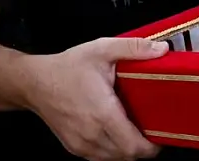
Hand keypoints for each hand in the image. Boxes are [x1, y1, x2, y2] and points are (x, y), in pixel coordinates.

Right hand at [25, 37, 168, 160]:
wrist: (34, 83)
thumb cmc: (68, 68)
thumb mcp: (102, 49)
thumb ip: (134, 48)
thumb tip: (162, 50)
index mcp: (102, 114)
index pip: (134, 146)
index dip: (152, 146)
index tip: (163, 134)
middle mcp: (92, 134)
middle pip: (128, 155)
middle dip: (144, 147)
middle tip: (153, 128)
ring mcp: (81, 144)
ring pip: (115, 158)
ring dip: (129, 149)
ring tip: (136, 129)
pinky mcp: (75, 148)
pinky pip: (102, 156)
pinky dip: (114, 149)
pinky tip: (117, 132)